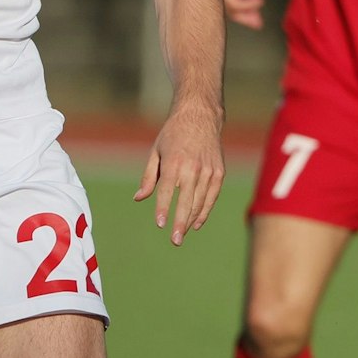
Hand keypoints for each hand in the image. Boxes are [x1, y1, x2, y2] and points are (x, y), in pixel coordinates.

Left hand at [133, 99, 224, 246]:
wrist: (200, 117)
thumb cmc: (173, 135)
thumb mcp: (155, 152)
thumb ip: (148, 177)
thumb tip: (138, 198)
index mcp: (173, 162)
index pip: (167, 191)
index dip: (163, 209)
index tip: (160, 224)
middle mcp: (192, 168)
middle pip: (186, 202)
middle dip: (180, 223)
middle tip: (175, 241)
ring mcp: (208, 171)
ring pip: (200, 202)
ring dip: (191, 220)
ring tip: (181, 234)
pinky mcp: (219, 173)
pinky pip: (212, 197)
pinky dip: (204, 211)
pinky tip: (196, 223)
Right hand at [208, 0, 264, 30]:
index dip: (246, 4)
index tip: (261, 0)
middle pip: (227, 9)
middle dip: (244, 17)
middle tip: (260, 24)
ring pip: (226, 8)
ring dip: (242, 15)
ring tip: (258, 22)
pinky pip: (226, 3)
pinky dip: (237, 9)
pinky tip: (248, 13)